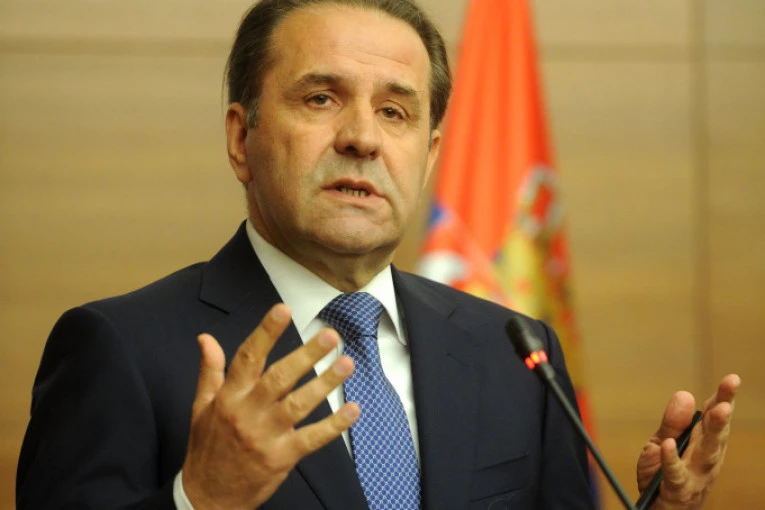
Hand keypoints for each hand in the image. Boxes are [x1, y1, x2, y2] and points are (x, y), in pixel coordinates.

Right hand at [181, 303, 358, 509]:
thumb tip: (205, 338)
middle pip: (280, 378)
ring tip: (346, 364)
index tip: (282, 310)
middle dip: (307, 355)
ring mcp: (266, 436)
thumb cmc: (207, 448)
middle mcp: (247, 413)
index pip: (248, 357)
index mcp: (229, 397)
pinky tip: (352, 409)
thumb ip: (209, 371)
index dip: (266, 332)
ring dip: (325, 383)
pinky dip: (334, 424)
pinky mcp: (282, 457)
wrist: (207, 498)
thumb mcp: (200, 408)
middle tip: (330, 335)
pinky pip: (312, 438)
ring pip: (299, 404)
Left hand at [636, 374, 740, 508]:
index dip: (722, 398)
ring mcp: (695, 475)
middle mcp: (705, 458)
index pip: (712, 417)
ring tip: (717, 411)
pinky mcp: (678, 490)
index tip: (732, 380)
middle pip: (716, 432)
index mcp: (702, 443)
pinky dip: (671, 460)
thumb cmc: (662, 476)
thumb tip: (686, 394)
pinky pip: (675, 474)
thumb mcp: (661, 443)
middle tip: (730, 391)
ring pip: (707, 453)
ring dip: (713, 432)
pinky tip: (667, 445)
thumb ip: (672, 422)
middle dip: (723, 411)